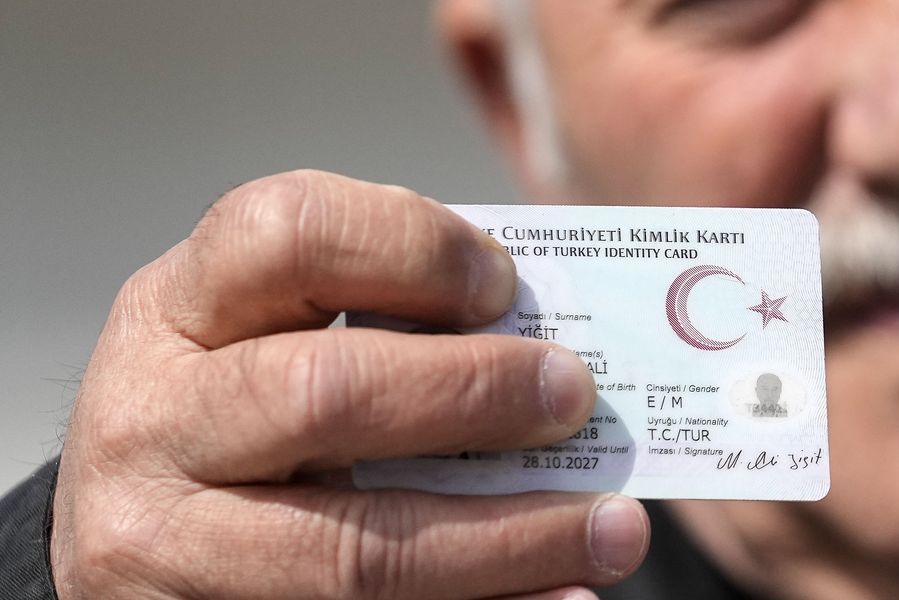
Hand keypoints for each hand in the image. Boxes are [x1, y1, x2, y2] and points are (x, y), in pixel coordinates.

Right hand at [51, 170, 646, 598]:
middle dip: (475, 395)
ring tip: (613, 531)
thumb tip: (554, 347)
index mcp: (176, 308)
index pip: (288, 234)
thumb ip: (389, 324)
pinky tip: (561, 599)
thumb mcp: (276, 339)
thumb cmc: (246, 415)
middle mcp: (150, 422)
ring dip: (510, 542)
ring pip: (355, 551)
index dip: (413, 248)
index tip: (504, 286)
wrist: (139, 537)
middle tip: (577, 401)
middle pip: (326, 395)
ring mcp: (165, 546)